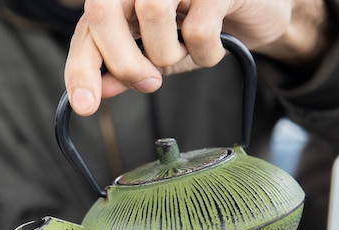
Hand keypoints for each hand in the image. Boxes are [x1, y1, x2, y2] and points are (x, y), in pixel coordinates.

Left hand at [65, 0, 330, 115]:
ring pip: (151, 14)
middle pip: (102, 12)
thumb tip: (96, 92)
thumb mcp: (156, 55)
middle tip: (147, 83)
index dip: (80, 70)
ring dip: (168, 53)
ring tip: (185, 52)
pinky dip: (205, 54)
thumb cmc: (200, 27)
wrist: (258, 12)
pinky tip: (213, 47)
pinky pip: (199, 30)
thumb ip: (123, 70)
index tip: (85, 107)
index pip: (86, 31)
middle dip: (122, 62)